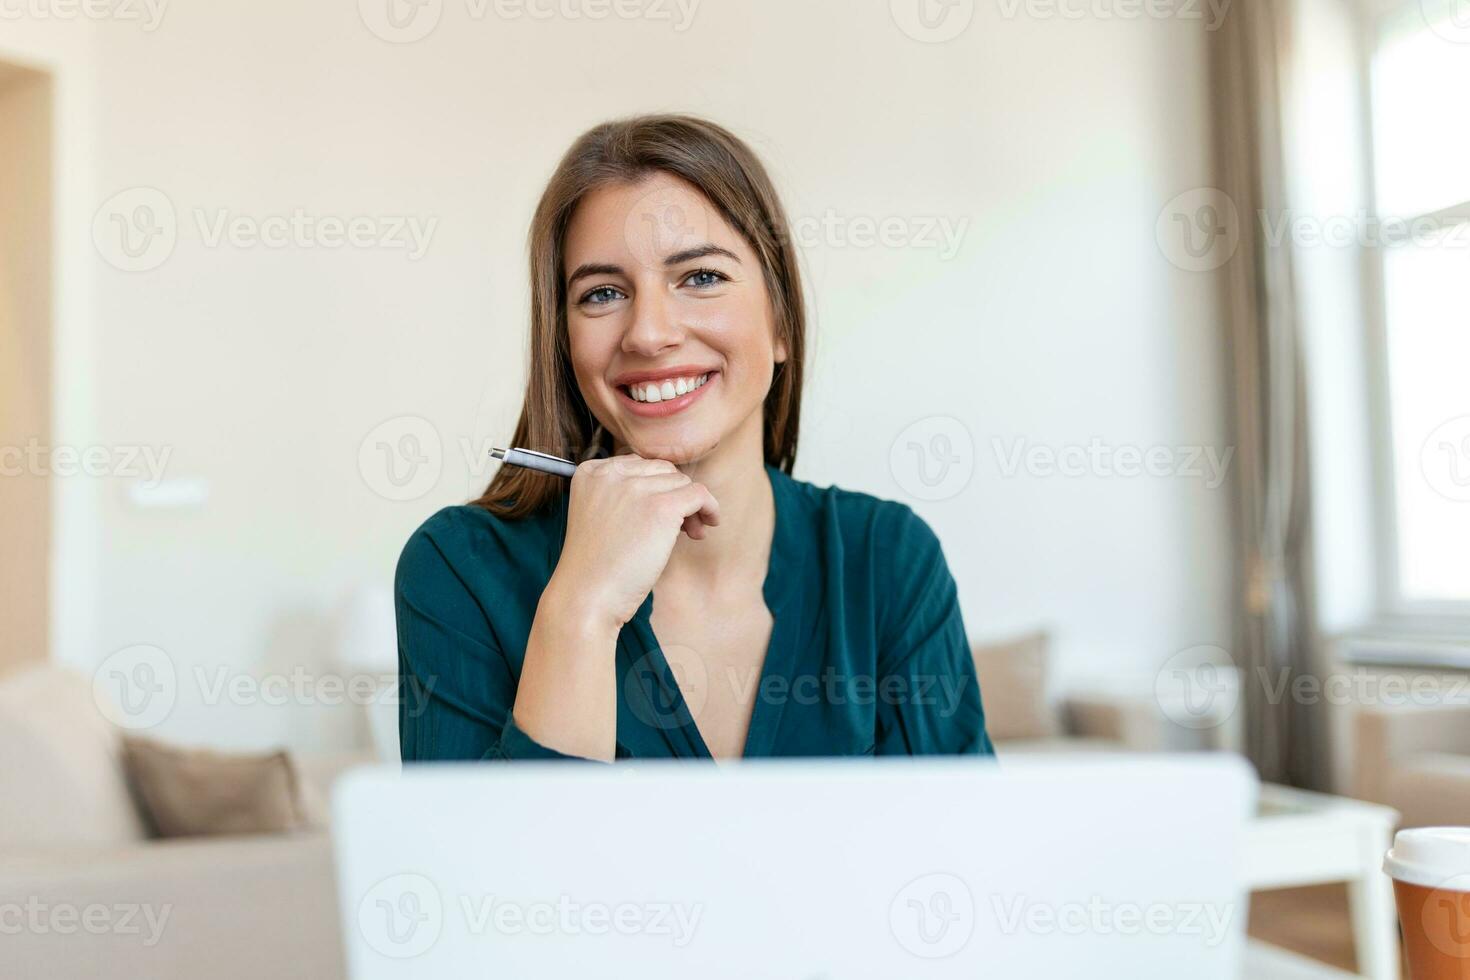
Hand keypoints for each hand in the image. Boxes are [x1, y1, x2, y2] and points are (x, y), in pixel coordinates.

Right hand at [548, 453, 719, 633]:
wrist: (586, 597)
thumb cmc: (596, 567)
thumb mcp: (601, 517)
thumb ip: (627, 495)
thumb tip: (677, 487)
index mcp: (590, 472)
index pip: (638, 465)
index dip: (656, 488)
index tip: (662, 514)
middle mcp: (611, 473)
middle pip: (663, 470)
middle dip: (676, 494)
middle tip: (682, 527)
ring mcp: (635, 488)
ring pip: (682, 482)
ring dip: (691, 507)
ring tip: (689, 535)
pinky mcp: (661, 506)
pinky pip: (699, 494)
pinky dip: (709, 507)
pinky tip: (708, 525)